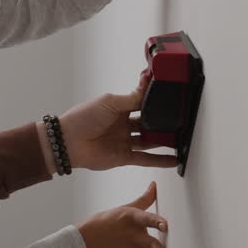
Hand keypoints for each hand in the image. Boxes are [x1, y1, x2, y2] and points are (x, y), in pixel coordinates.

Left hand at [59, 73, 177, 171]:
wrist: (67, 142)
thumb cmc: (83, 118)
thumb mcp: (110, 102)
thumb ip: (132, 98)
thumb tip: (147, 87)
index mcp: (119, 108)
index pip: (142, 102)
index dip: (155, 100)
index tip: (170, 96)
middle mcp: (123, 124)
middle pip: (148, 123)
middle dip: (162, 122)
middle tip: (178, 120)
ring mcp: (124, 141)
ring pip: (149, 141)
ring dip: (164, 140)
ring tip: (180, 139)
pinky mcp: (123, 157)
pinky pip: (145, 159)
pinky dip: (159, 160)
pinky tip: (173, 159)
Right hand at [77, 182, 169, 247]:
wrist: (86, 239)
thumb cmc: (106, 221)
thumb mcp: (124, 207)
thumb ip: (144, 199)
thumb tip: (154, 186)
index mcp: (131, 217)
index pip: (145, 218)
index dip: (155, 221)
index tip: (165, 225)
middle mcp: (132, 234)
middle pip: (148, 244)